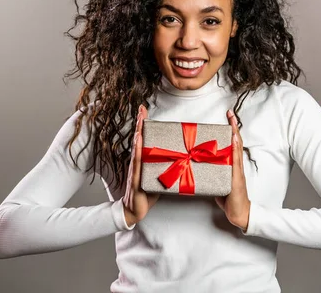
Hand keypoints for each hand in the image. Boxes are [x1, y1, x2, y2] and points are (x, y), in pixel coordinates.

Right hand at [122, 104, 159, 226]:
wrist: (134, 211)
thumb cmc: (147, 194)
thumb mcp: (160, 177)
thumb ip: (168, 167)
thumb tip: (186, 159)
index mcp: (144, 161)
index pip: (144, 139)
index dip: (143, 125)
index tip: (144, 110)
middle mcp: (138, 163)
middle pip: (139, 139)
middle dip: (140, 124)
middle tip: (141, 109)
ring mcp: (135, 170)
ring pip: (137, 149)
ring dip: (138, 135)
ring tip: (140, 122)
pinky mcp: (135, 180)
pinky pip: (137, 165)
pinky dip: (138, 153)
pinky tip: (139, 143)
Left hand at [215, 109, 250, 231]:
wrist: (239, 213)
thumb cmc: (229, 199)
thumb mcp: (217, 182)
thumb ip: (210, 172)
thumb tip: (197, 166)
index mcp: (231, 165)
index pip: (231, 144)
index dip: (230, 131)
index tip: (227, 118)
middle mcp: (236, 165)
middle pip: (235, 142)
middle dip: (233, 127)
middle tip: (230, 114)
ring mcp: (237, 171)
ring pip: (236, 149)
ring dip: (234, 134)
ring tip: (232, 122)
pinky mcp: (236, 178)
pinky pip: (235, 162)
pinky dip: (234, 150)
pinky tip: (234, 140)